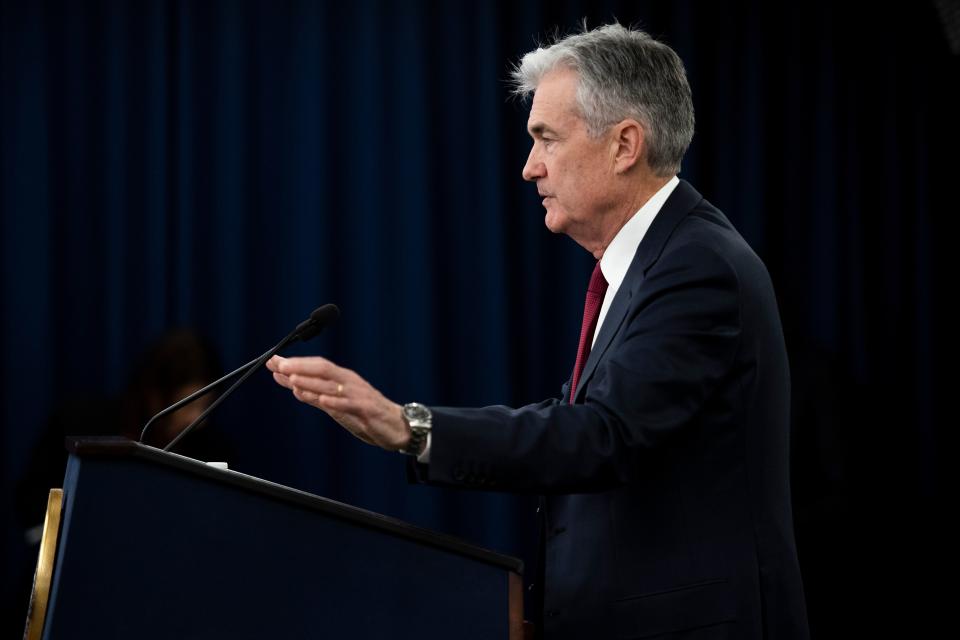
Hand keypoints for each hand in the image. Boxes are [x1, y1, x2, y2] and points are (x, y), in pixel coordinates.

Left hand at [266, 355, 409, 450]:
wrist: (397, 427)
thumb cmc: (366, 414)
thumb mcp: (335, 404)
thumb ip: (313, 394)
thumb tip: (289, 384)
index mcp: (342, 379)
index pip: (316, 366)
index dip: (295, 363)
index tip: (273, 360)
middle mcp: (350, 383)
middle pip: (323, 370)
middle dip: (300, 367)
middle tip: (279, 365)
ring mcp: (359, 395)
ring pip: (332, 386)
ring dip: (312, 382)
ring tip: (292, 379)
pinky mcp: (368, 410)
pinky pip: (350, 405)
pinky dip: (335, 402)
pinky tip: (322, 401)